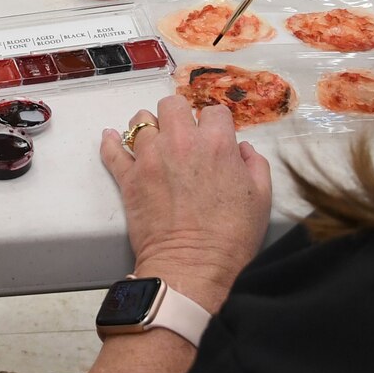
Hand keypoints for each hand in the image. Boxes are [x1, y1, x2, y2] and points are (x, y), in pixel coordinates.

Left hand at [100, 97, 270, 311]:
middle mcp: (180, 141)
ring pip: (140, 120)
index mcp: (216, 143)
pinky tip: (114, 138)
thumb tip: (242, 149)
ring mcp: (149, 157)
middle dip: (180, 115)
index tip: (214, 136)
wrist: (192, 268)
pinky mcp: (127, 177)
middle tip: (184, 135)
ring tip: (155, 141)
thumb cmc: (231, 237)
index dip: (216, 123)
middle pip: (172, 105)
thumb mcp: (261, 198)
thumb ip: (255, 164)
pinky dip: (112, 142)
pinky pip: (112, 149)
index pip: (214, 111)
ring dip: (150, 127)